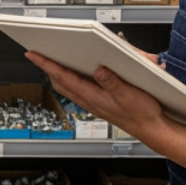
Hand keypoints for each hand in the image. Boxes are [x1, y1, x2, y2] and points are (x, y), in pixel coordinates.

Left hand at [25, 51, 168, 145]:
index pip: (63, 77)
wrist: (152, 129)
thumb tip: (98, 70)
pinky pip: (78, 91)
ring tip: (50, 62)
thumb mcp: (129, 95)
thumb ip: (112, 82)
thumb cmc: (142, 114)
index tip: (33, 54)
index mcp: (93, 96)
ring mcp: (94, 103)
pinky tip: (74, 76)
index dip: (46, 65)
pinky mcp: (100, 104)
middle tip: (37, 55)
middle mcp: (90, 100)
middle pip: (60, 82)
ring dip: (57, 74)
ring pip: (68, 87)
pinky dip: (70, 80)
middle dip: (46, 68)